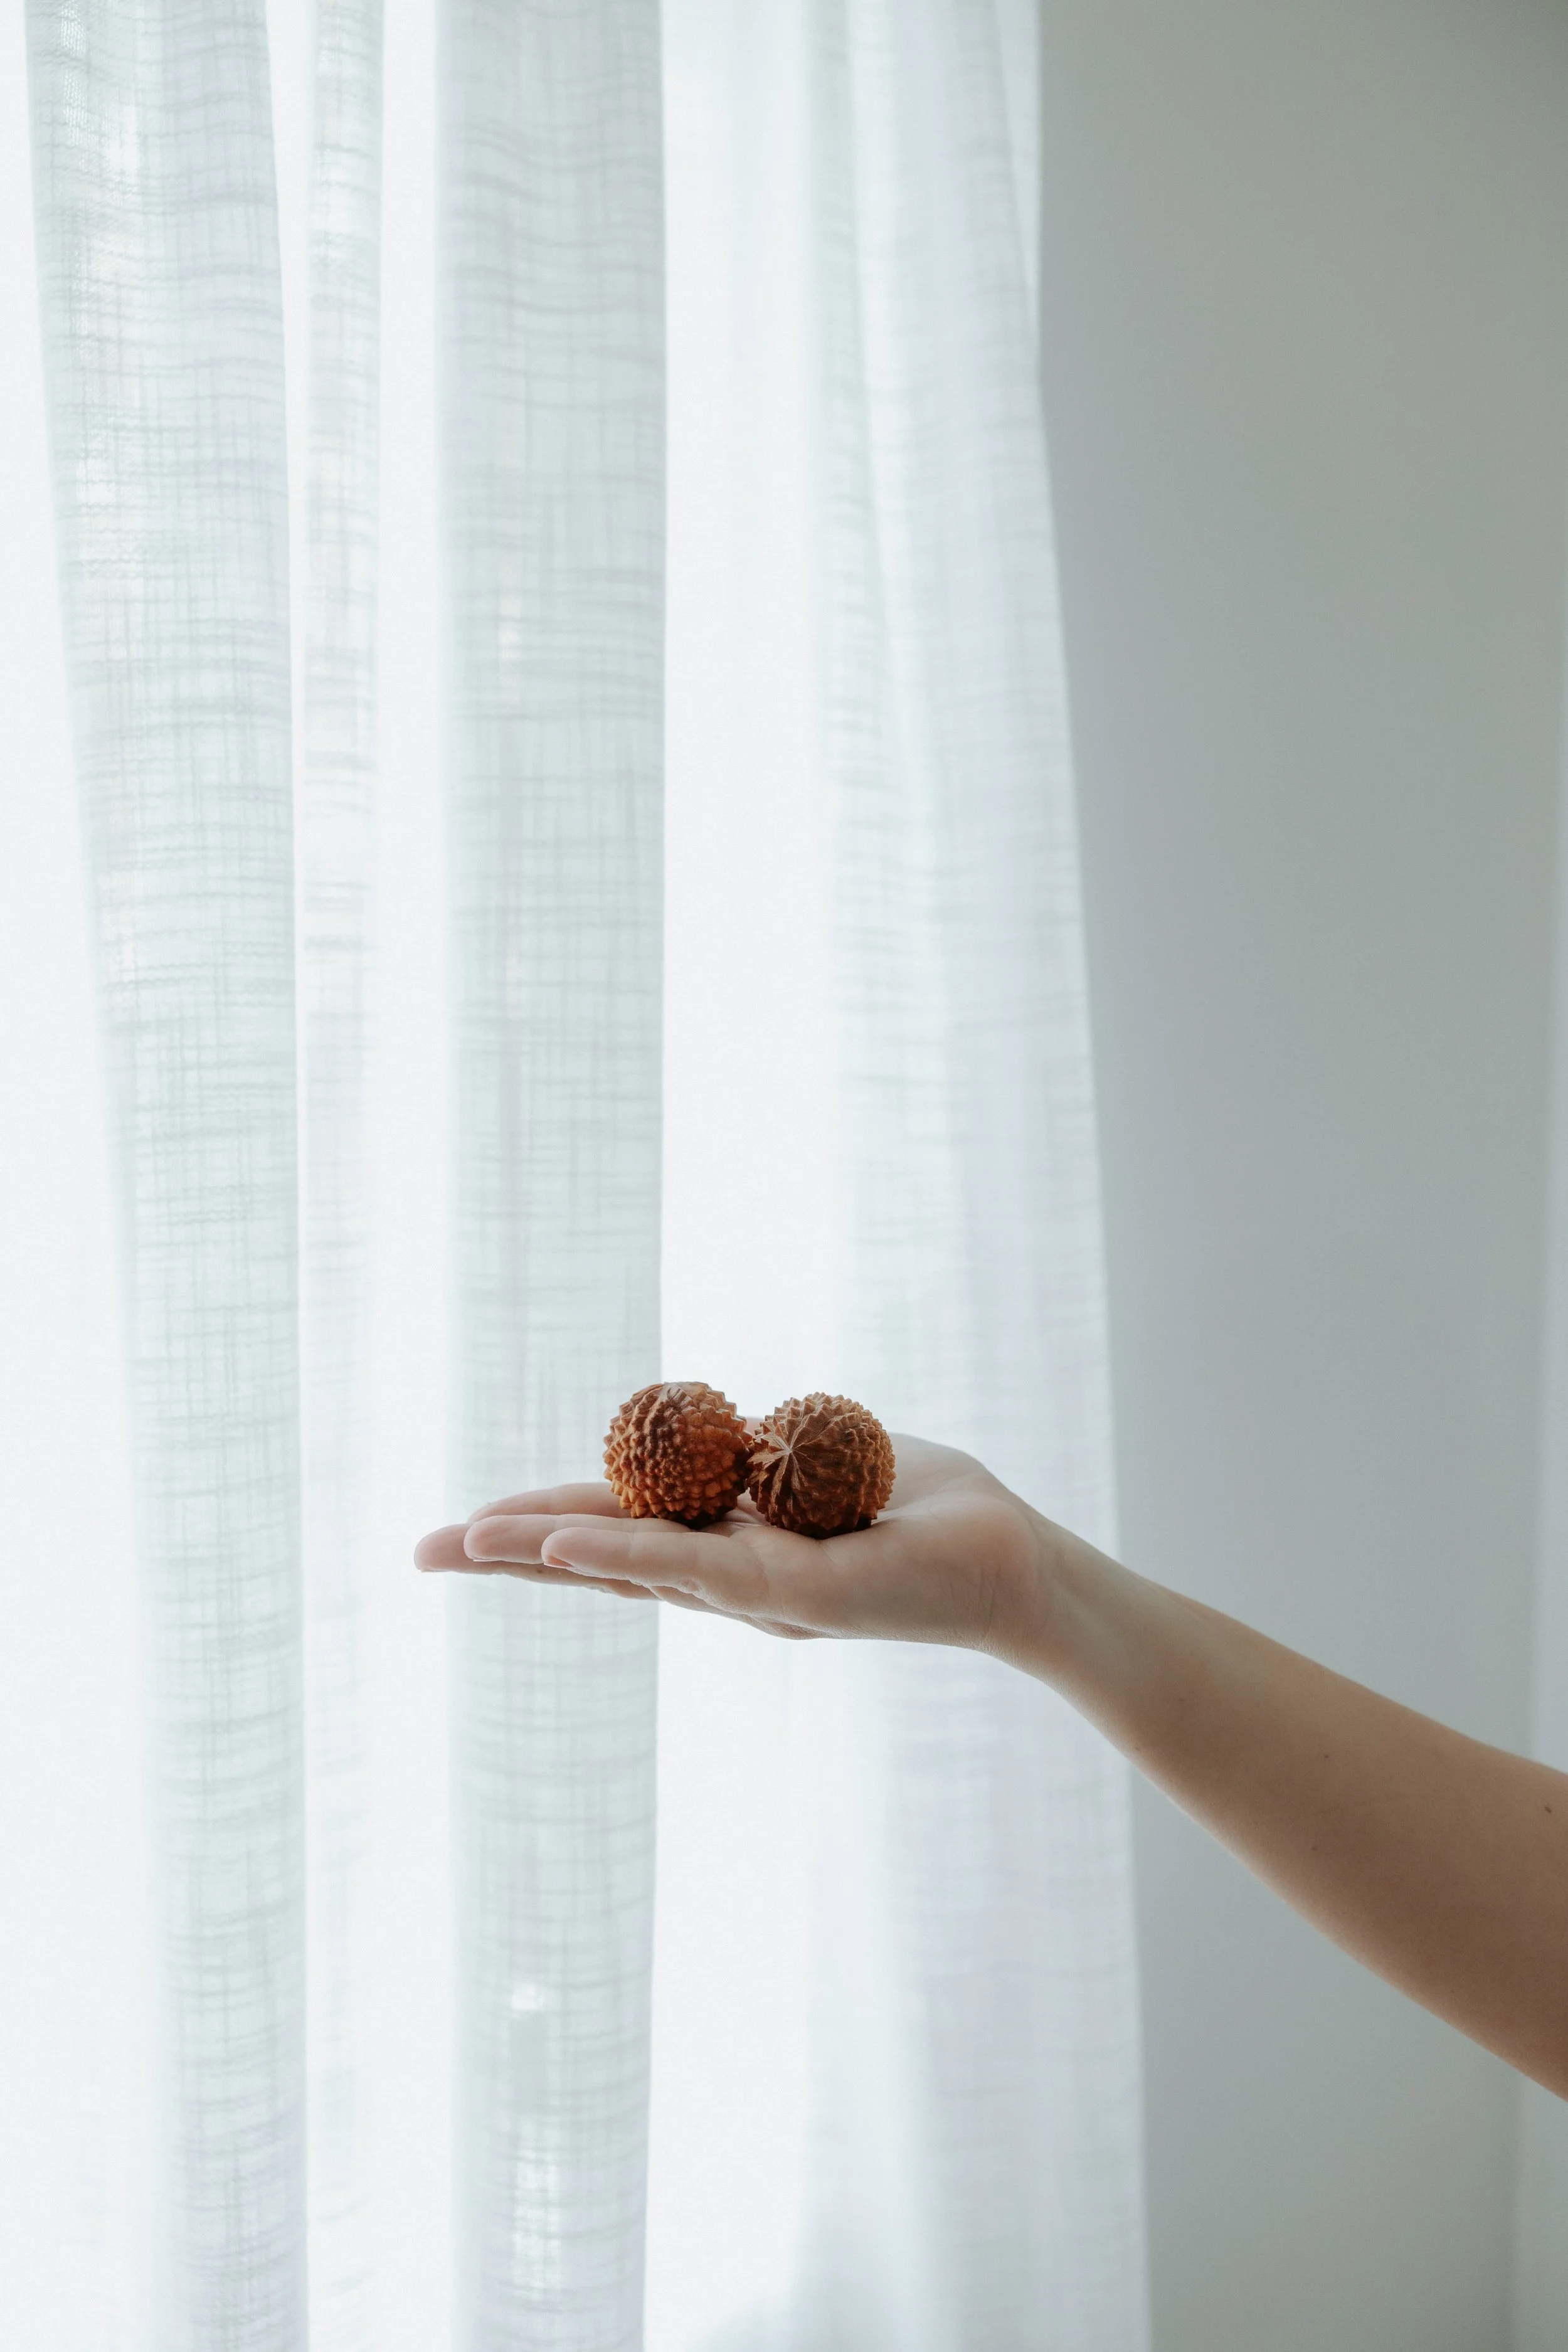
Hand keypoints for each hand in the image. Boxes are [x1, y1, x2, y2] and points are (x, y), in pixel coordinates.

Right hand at [413, 1432, 1053, 1661]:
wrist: (1020, 1562)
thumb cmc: (929, 1509)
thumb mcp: (821, 1460)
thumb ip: (759, 1453)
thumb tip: (707, 1428)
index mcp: (731, 1551)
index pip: (618, 1536)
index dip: (542, 1528)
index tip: (467, 1526)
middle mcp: (731, 1584)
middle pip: (602, 1562)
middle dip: (511, 1553)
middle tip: (422, 1550)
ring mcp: (758, 1598)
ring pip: (631, 1567)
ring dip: (544, 1552)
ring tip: (464, 1541)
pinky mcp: (800, 1599)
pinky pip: (699, 1571)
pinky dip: (626, 1554)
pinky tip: (564, 1545)